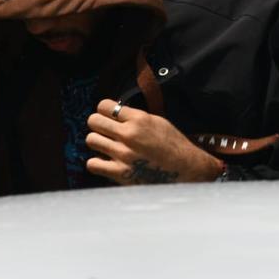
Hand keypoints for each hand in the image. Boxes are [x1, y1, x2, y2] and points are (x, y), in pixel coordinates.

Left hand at [86, 99, 223, 184]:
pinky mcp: (120, 173)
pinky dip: (97, 163)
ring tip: (107, 147)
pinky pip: (92, 164)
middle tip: (106, 131)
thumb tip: (116, 114)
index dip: (104, 110)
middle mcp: (128, 134)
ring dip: (97, 143)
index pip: (104, 106)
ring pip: (91, 140)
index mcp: (139, 119)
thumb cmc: (175, 145)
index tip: (109, 116)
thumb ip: (136, 117)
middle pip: (93, 121)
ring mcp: (122, 154)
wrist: (187, 170)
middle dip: (98, 125)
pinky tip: (107, 163)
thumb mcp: (158, 122)